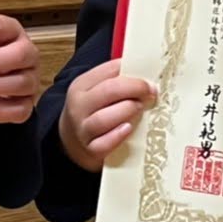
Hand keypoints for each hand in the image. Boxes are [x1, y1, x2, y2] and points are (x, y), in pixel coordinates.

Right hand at [58, 58, 156, 172]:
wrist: (71, 142)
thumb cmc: (91, 112)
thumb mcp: (95, 92)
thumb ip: (115, 82)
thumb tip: (146, 73)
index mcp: (80, 86)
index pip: (108, 71)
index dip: (131, 72)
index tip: (149, 78)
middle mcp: (78, 106)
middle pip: (108, 91)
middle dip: (134, 88)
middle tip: (151, 92)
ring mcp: (82, 129)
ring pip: (104, 117)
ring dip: (127, 110)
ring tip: (140, 108)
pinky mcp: (90, 150)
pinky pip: (105, 143)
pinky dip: (118, 135)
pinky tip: (129, 128)